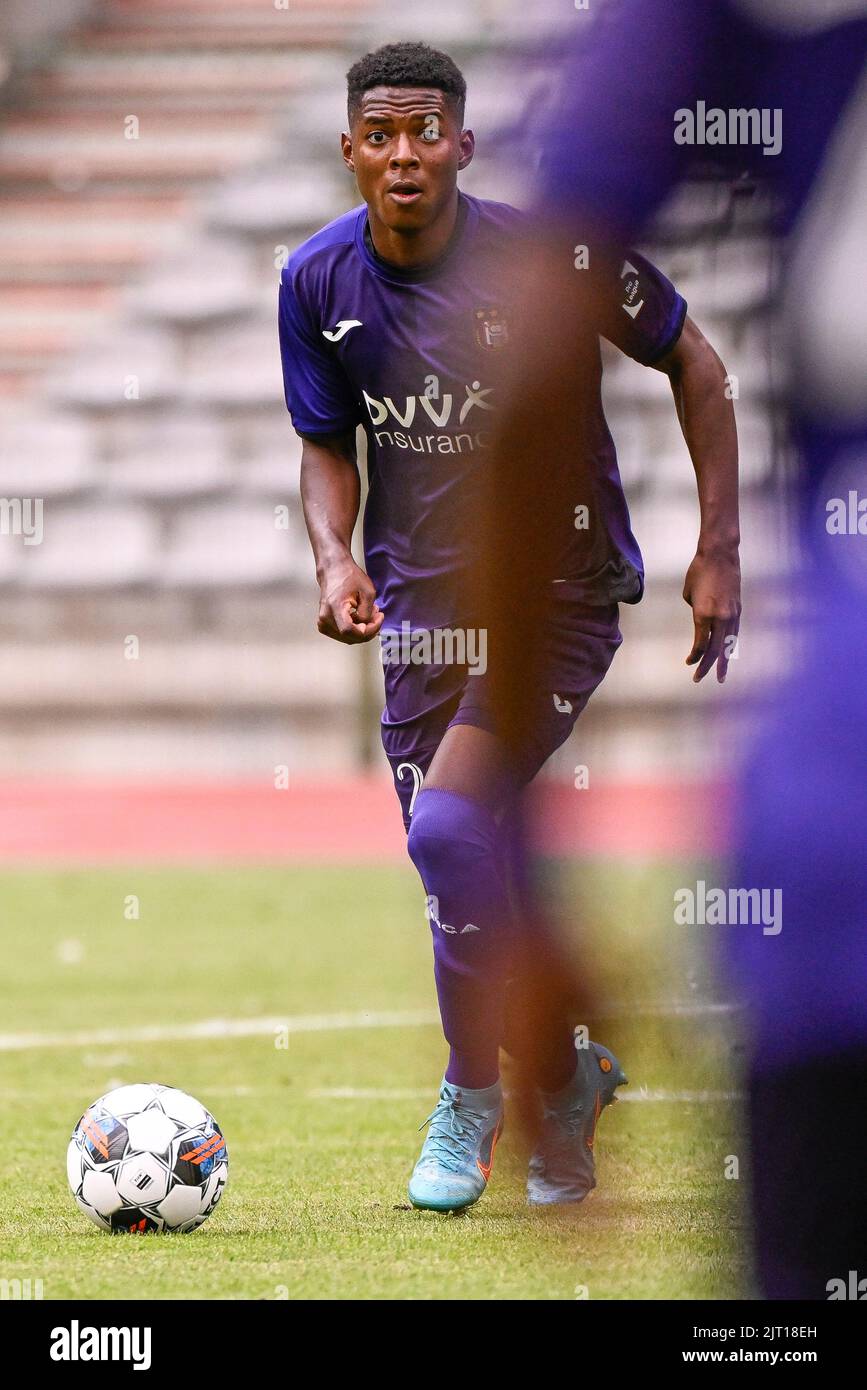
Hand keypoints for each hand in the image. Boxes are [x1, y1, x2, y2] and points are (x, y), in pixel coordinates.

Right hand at [317, 558, 383, 643]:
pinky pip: (342, 635)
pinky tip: (359, 618)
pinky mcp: (324, 623)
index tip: (378, 620)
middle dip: (368, 631)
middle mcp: (325, 617)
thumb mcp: (367, 592)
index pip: (350, 631)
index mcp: (334, 608)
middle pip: (349, 637)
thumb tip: (365, 627)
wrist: (334, 570)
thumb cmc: (348, 576)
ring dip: (361, 631)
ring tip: (369, 615)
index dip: (368, 630)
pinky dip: (354, 630)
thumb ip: (367, 613)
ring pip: (347, 638)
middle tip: (377, 617)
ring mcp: (323, 621)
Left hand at [682, 547, 740, 683]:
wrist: (720, 555)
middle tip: (699, 679)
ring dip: (723, 661)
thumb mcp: (688, 594)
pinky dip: (730, 645)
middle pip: (714, 650)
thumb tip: (702, 620)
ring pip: (728, 643)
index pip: (700, 644)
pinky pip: (734, 632)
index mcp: (703, 614)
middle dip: (706, 667)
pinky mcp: (738, 608)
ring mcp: (731, 613)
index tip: (688, 663)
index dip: (694, 656)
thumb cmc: (699, 571)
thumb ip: (695, 611)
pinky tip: (728, 653)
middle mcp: (720, 617)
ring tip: (721, 676)